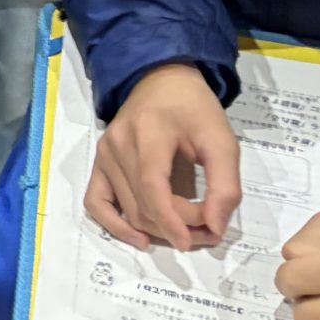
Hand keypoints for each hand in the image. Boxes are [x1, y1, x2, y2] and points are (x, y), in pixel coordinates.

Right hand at [86, 62, 241, 250]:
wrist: (162, 81)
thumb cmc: (195, 110)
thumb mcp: (223, 142)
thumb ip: (225, 185)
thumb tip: (214, 227)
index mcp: (148, 133)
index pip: (152, 187)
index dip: (174, 220)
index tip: (202, 237)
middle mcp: (117, 144)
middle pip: (142, 204)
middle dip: (177, 226)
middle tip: (208, 230)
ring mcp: (104, 153)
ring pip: (127, 209)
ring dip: (158, 229)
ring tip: (187, 231)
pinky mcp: (99, 161)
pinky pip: (95, 201)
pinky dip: (114, 225)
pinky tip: (139, 238)